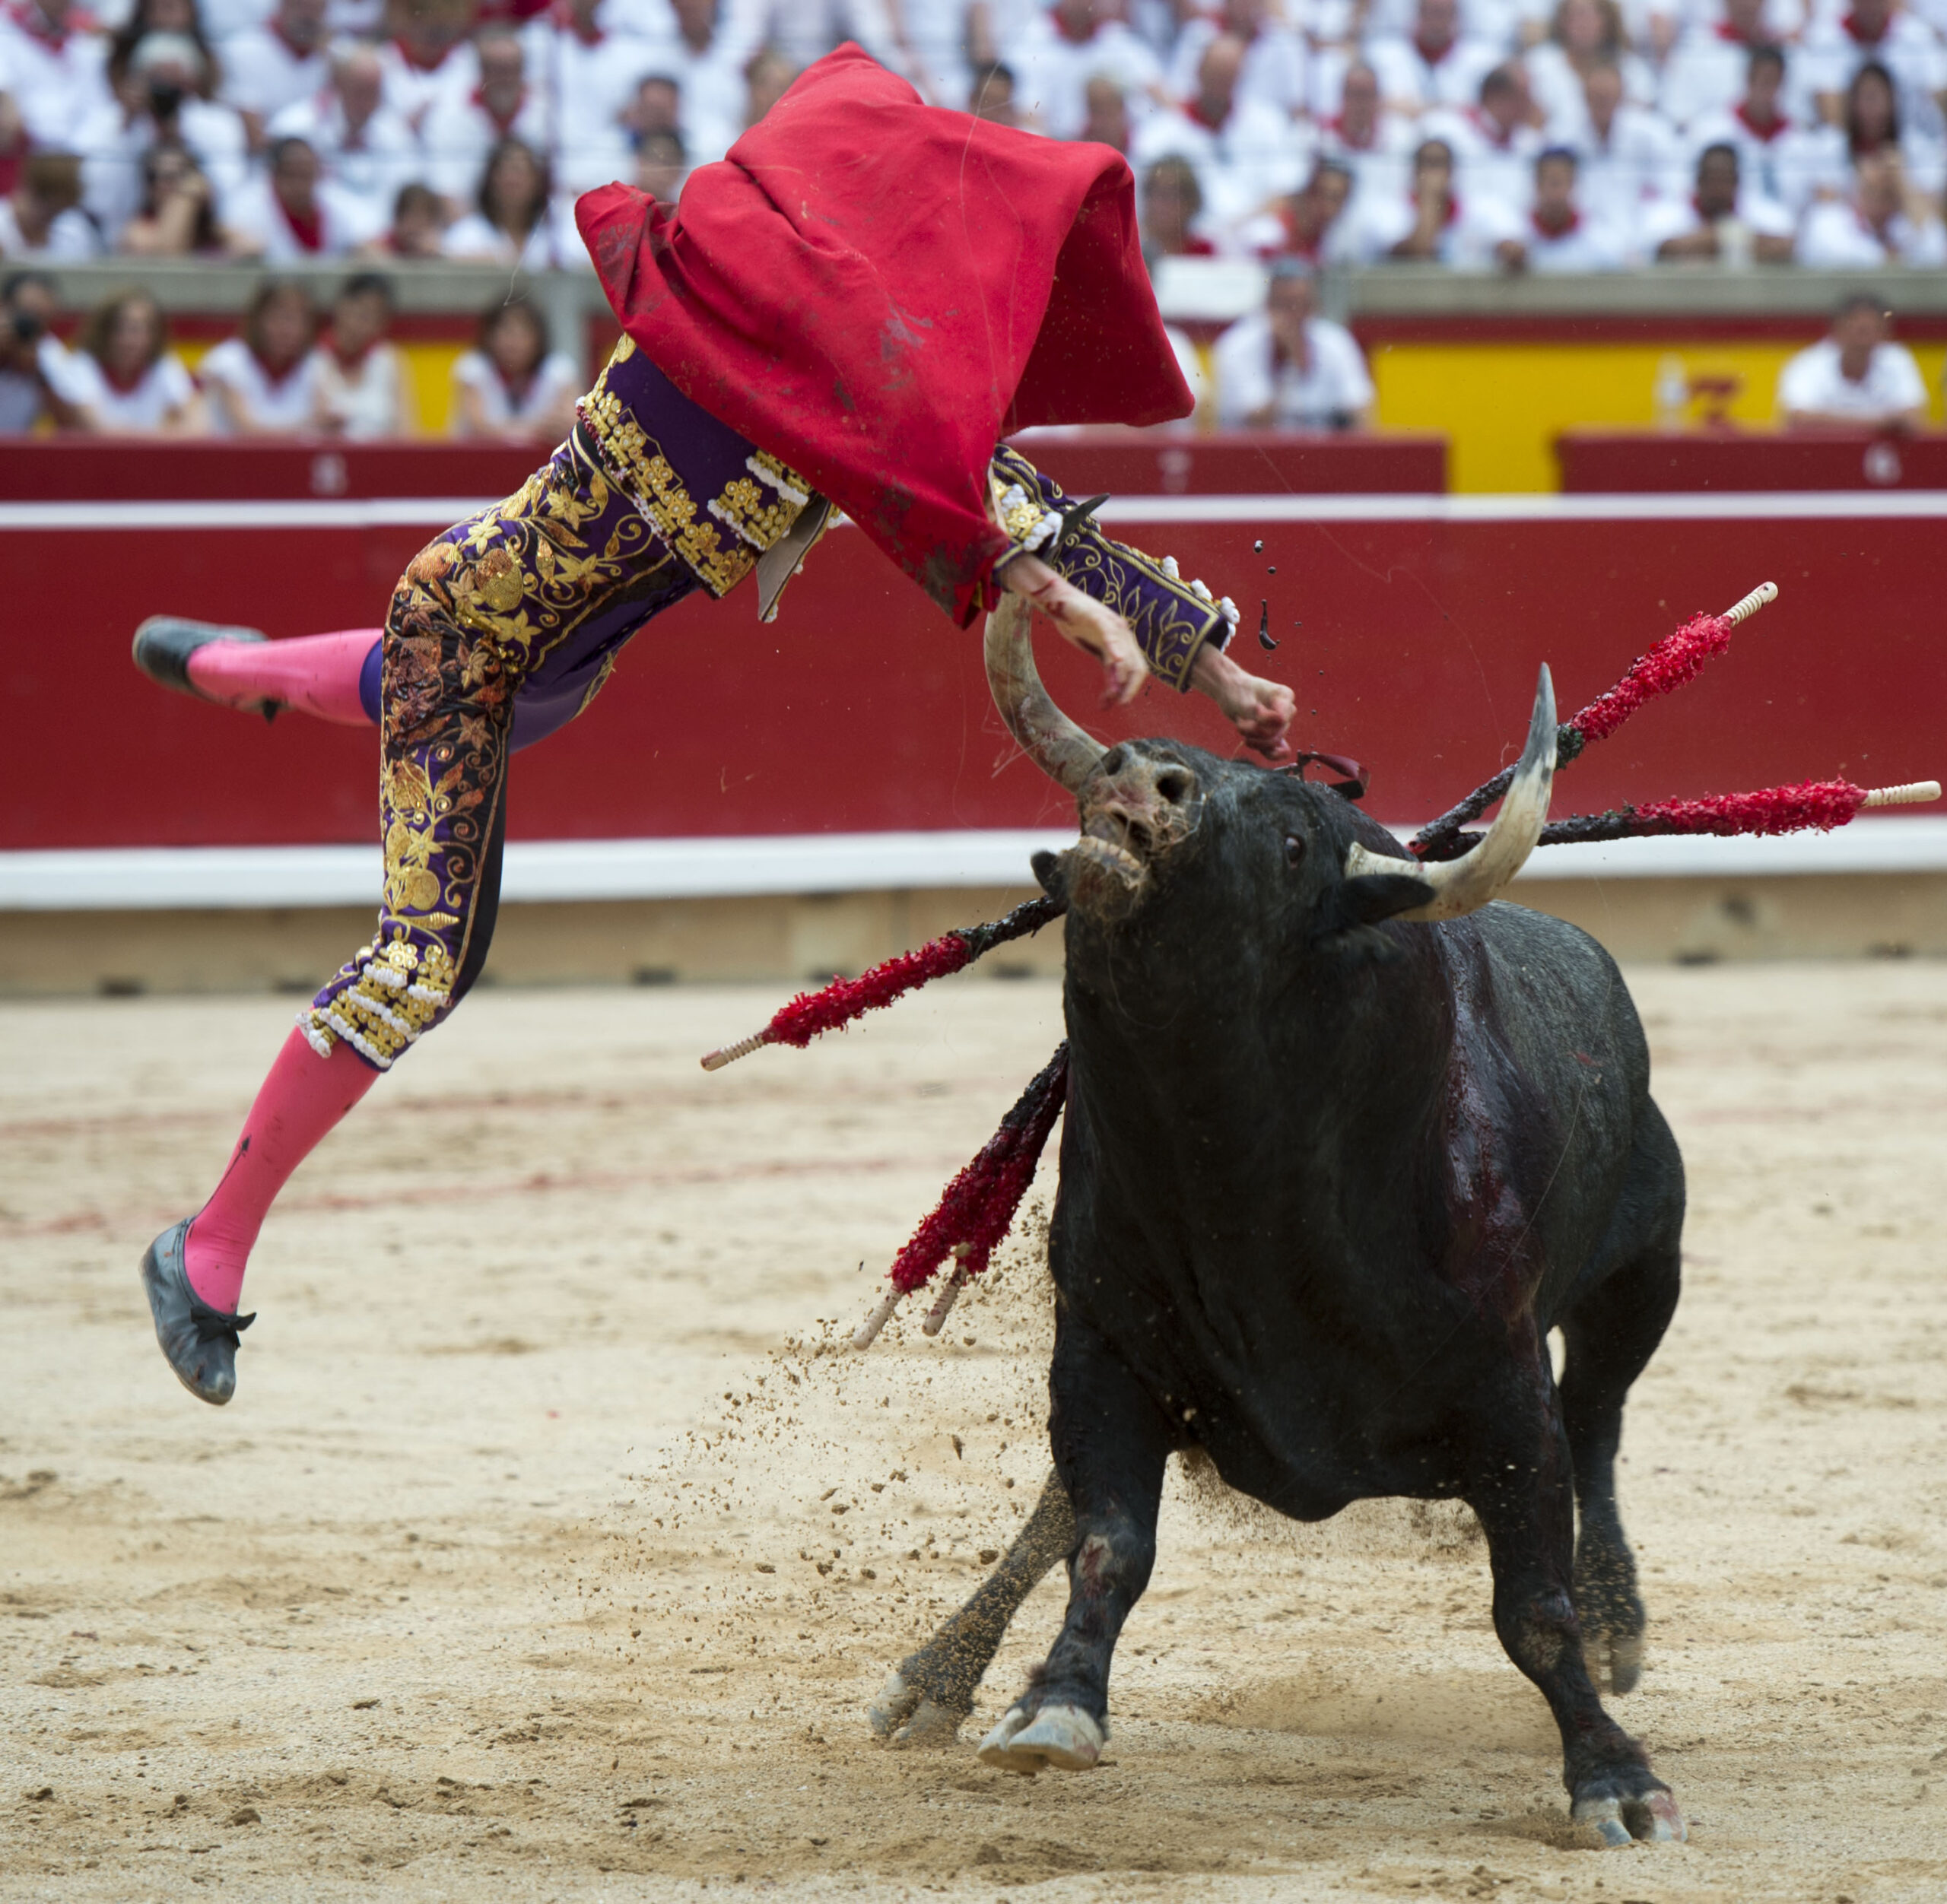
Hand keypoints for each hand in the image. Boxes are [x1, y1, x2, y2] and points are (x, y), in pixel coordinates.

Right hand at [999, 552, 1148, 707]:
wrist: (1059, 600)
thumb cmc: (1076, 624)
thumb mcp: (1095, 651)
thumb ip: (1108, 669)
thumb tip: (1111, 696)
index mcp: (1124, 643)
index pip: (1137, 670)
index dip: (1130, 689)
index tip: (1117, 704)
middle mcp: (1124, 635)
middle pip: (1137, 666)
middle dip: (1130, 688)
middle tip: (1119, 704)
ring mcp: (1114, 626)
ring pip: (1125, 656)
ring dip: (1120, 678)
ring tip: (1113, 694)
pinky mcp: (1099, 618)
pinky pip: (1111, 636)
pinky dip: (1115, 649)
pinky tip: (1117, 660)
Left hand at [1191, 643, 1295, 760]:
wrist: (1230, 692)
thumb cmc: (1238, 693)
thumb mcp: (1248, 703)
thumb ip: (1262, 717)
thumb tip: (1279, 724)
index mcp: (1285, 696)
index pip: (1280, 720)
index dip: (1263, 720)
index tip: (1255, 708)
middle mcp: (1287, 710)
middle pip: (1276, 732)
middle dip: (1254, 731)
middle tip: (1240, 720)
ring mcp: (1282, 723)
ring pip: (1273, 742)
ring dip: (1253, 739)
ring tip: (1242, 727)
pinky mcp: (1274, 733)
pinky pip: (1280, 751)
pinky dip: (1269, 753)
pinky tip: (1261, 750)